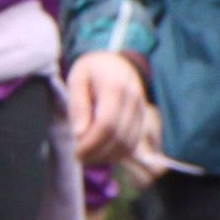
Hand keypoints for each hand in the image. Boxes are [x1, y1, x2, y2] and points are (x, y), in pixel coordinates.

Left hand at [64, 49, 158, 176]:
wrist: (117, 63)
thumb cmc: (93, 70)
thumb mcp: (77, 79)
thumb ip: (78, 105)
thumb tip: (79, 134)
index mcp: (115, 86)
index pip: (106, 124)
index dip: (91, 143)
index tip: (76, 152)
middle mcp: (133, 99)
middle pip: (118, 137)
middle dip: (97, 154)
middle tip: (79, 157)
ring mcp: (141, 110)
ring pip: (128, 145)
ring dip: (107, 157)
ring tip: (89, 156)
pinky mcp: (143, 120)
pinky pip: (133, 144)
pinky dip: (117, 154)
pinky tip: (102, 152)